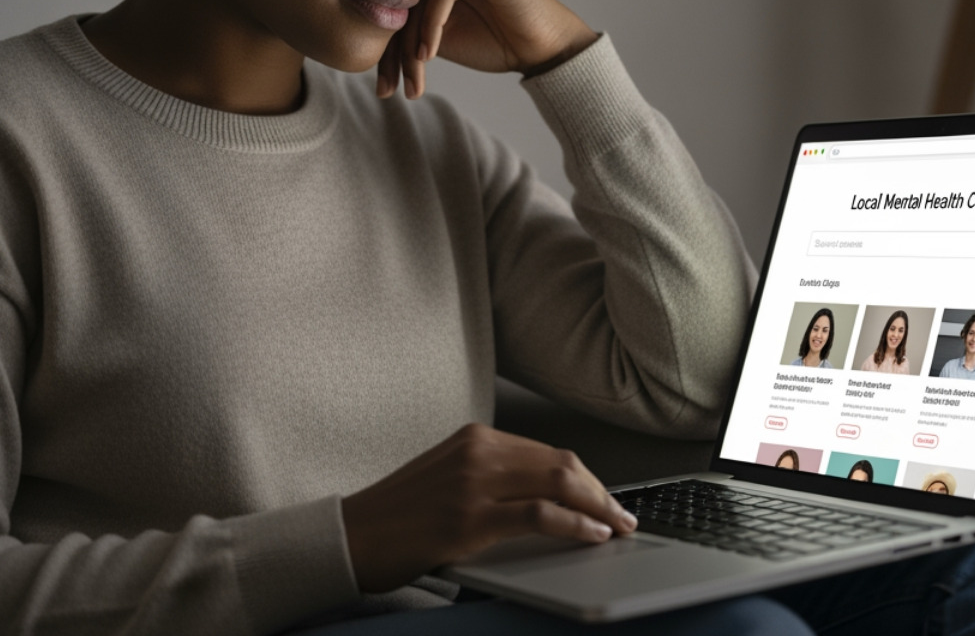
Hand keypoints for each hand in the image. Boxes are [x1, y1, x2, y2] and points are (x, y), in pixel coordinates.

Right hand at [339, 423, 637, 591]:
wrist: (350, 537)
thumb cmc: (397, 517)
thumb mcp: (448, 480)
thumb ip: (491, 479)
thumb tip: (547, 499)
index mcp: (474, 438)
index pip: (548, 452)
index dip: (587, 478)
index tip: (607, 498)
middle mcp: (477, 451)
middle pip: (561, 463)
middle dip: (600, 492)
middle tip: (624, 516)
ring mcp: (474, 483)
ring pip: (557, 482)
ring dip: (597, 506)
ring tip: (617, 527)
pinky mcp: (470, 518)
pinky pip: (540, 515)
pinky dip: (575, 524)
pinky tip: (592, 535)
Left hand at [376, 0, 596, 97]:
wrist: (541, 49)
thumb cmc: (494, 42)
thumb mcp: (438, 40)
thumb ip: (407, 30)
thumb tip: (364, 40)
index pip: (396, 5)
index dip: (385, 47)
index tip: (381, 85)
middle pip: (403, 1)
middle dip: (393, 51)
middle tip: (388, 87)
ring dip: (411, 47)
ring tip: (413, 80)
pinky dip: (432, 27)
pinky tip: (428, 56)